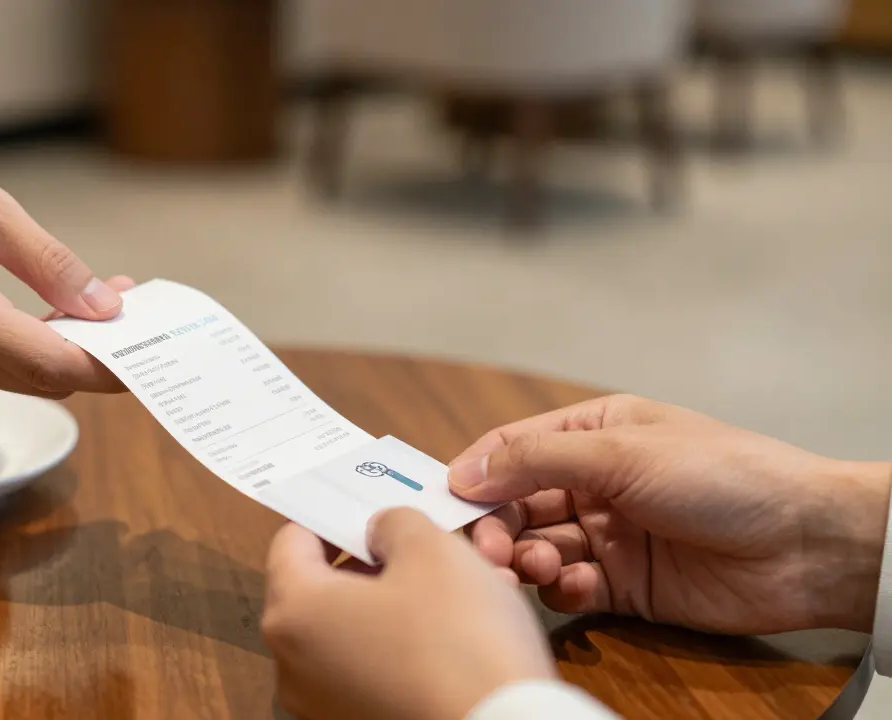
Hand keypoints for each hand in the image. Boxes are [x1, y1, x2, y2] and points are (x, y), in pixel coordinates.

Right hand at [0, 140, 129, 396]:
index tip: (149, 352)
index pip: (50, 364)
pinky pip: (1, 372)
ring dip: (69, 352)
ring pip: (26, 381)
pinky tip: (57, 313)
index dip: (108, 366)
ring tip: (100, 301)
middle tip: (132, 306)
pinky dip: (36, 350)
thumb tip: (105, 306)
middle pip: (46, 381)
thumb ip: (51, 264)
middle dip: (97, 353)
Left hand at [261, 509, 554, 719]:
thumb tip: (378, 533)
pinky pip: (371, 671)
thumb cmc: (459, 638)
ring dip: (395, 604)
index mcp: (292, 612)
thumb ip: (394, 523)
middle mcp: (291, 666)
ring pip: (352, 631)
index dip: (333, 516)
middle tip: (422, 547)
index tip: (371, 506)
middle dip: (373, 562)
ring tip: (454, 592)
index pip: (291, 541)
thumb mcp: (432, 550)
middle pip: (320, 590)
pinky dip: (402, 648)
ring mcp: (320, 706)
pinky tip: (454, 639)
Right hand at [450, 395, 890, 634]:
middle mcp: (593, 482)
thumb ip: (535, 461)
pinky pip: (569, 588)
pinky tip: (575, 588)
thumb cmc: (719, 475)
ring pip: (537, 548)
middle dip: (497, 528)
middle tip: (489, 552)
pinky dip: (561, 590)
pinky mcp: (623, 585)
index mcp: (592, 434)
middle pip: (515, 505)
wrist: (804, 543)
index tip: (445, 505)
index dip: (475, 476)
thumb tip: (462, 473)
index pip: (511, 451)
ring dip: (527, 560)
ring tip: (537, 568)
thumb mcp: (621, 453)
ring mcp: (607, 534)